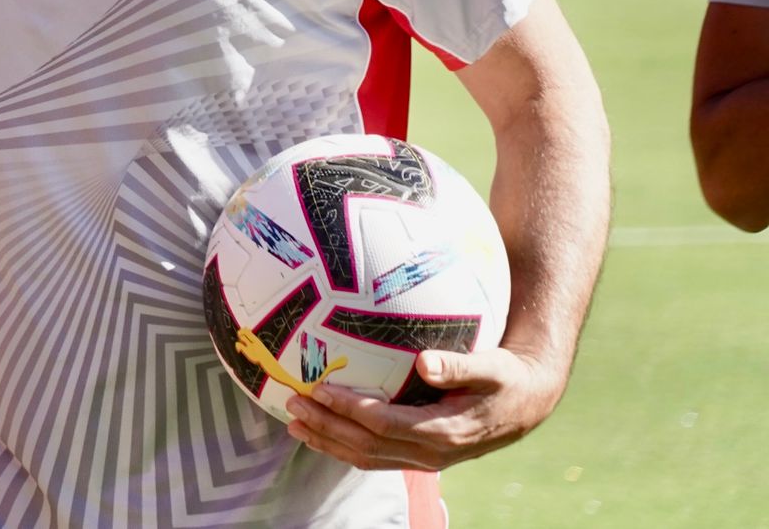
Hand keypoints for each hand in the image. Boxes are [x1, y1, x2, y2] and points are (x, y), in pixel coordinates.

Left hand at [283, 347, 563, 471]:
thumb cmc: (505, 377)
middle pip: (367, 445)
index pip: (385, 424)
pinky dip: (344, 448)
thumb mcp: (489, 367)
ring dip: (329, 442)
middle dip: (327, 426)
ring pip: (367, 458)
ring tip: (294, 423)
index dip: (350, 409)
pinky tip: (321, 434)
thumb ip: (457, 366)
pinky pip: (375, 458)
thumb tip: (424, 363)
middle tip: (293, 403)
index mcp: (444, 430)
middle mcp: (430, 452)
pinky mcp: (419, 456)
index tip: (321, 389)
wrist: (526, 405)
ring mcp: (424, 459)